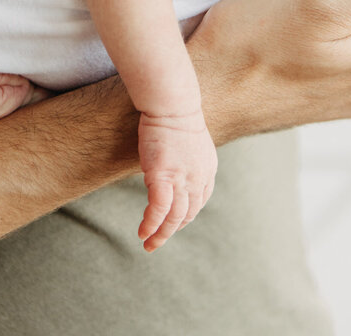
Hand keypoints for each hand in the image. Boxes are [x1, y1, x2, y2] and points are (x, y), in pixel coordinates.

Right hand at [135, 111, 216, 252]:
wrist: (172, 104)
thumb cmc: (175, 115)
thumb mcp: (189, 140)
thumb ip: (185, 157)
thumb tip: (171, 164)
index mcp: (207, 169)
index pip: (200, 201)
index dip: (187, 215)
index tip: (175, 222)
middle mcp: (198, 178)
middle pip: (189, 213)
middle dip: (173, 230)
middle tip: (158, 241)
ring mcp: (182, 179)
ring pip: (175, 217)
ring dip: (162, 234)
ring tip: (149, 245)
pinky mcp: (163, 176)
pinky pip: (158, 209)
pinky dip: (151, 224)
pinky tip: (143, 233)